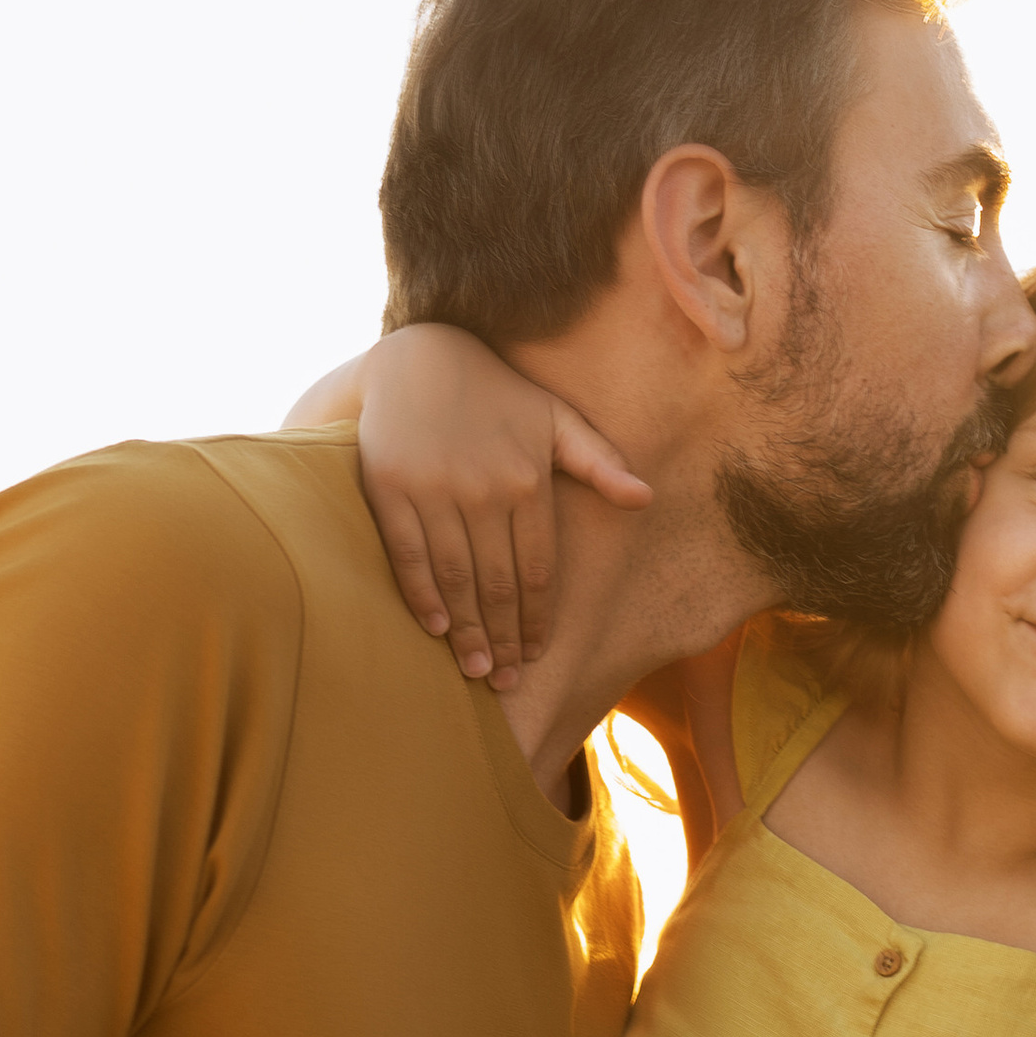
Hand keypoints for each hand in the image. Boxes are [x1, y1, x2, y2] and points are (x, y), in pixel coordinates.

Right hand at [357, 324, 649, 688]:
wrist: (419, 356)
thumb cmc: (496, 394)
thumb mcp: (554, 419)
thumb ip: (599, 461)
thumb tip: (645, 499)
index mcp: (528, 479)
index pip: (537, 570)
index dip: (537, 619)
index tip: (535, 654)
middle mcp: (484, 489)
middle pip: (498, 584)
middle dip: (504, 640)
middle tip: (504, 680)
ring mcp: (435, 489)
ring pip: (456, 579)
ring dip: (467, 631)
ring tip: (475, 669)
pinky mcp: (390, 487)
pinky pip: (409, 555)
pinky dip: (422, 596)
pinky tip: (435, 629)